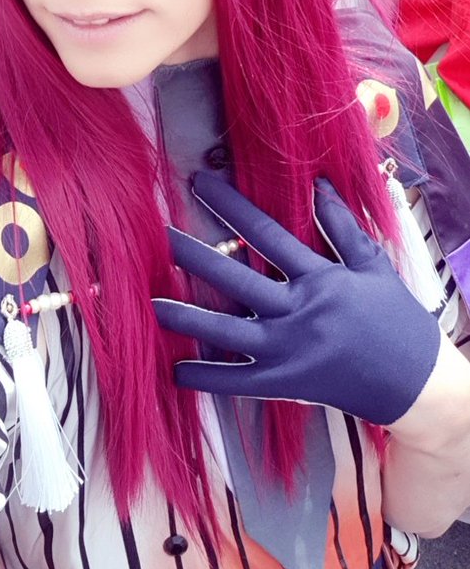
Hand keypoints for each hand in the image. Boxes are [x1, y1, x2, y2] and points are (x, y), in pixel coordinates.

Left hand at [153, 172, 440, 425]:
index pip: (266, 233)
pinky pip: (236, 382)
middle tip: (160, 235)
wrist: (416, 385)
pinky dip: (205, 377)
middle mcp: (298, 311)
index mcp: (319, 277)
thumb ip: (342, 227)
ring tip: (151, 304)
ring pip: (226, 331)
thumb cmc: (396, 321)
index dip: (231, 206)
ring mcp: (289, 351)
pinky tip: (176, 370)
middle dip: (194, 256)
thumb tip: (318, 186)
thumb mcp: (373, 266)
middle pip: (235, 278)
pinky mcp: (285, 385)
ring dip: (187, 317)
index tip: (201, 183)